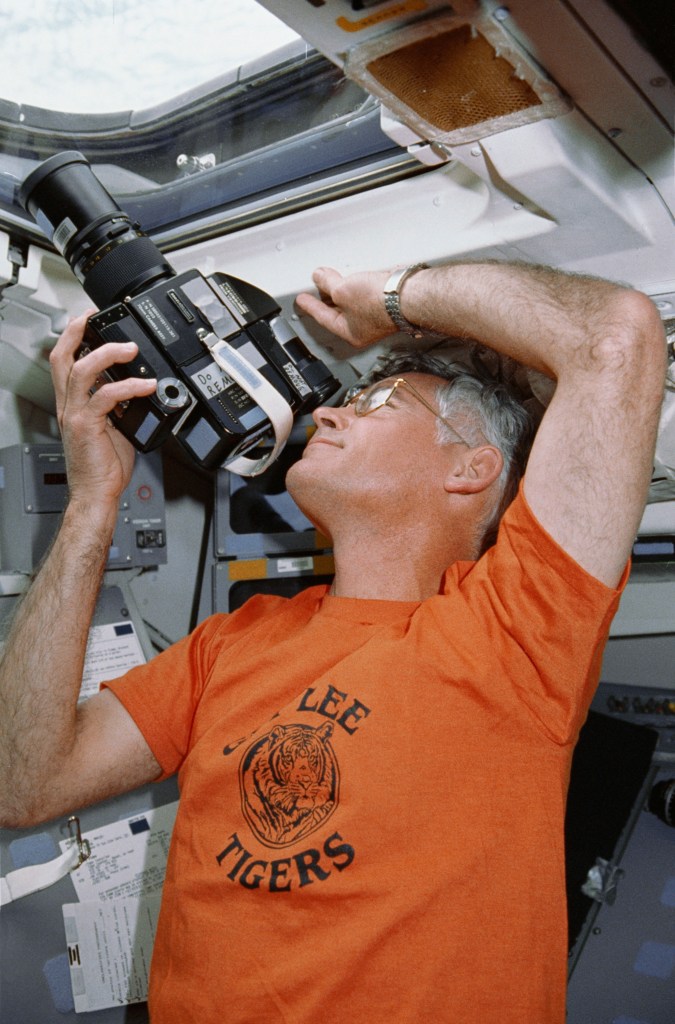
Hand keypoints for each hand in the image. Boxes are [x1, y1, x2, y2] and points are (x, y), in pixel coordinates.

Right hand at [49, 312, 156, 508]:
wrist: (97, 493)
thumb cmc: (104, 467)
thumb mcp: (114, 427)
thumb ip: (121, 406)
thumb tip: (139, 390)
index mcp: (73, 405)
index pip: (64, 361)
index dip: (72, 337)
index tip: (88, 319)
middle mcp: (69, 406)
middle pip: (62, 358)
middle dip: (76, 332)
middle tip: (95, 317)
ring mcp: (76, 415)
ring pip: (81, 371)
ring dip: (106, 354)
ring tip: (130, 349)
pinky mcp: (87, 426)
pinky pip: (106, 397)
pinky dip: (128, 387)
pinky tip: (146, 386)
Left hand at [295, 267, 393, 348]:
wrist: (409, 294)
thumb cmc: (380, 302)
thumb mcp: (342, 291)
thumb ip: (327, 283)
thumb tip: (320, 277)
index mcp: (351, 333)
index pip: (324, 318)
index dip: (310, 306)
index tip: (302, 300)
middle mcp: (365, 327)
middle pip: (339, 310)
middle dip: (327, 296)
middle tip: (316, 285)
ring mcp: (377, 315)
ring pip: (353, 301)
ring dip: (343, 288)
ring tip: (334, 276)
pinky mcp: (387, 301)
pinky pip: (365, 293)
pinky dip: (357, 284)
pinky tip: (356, 275)